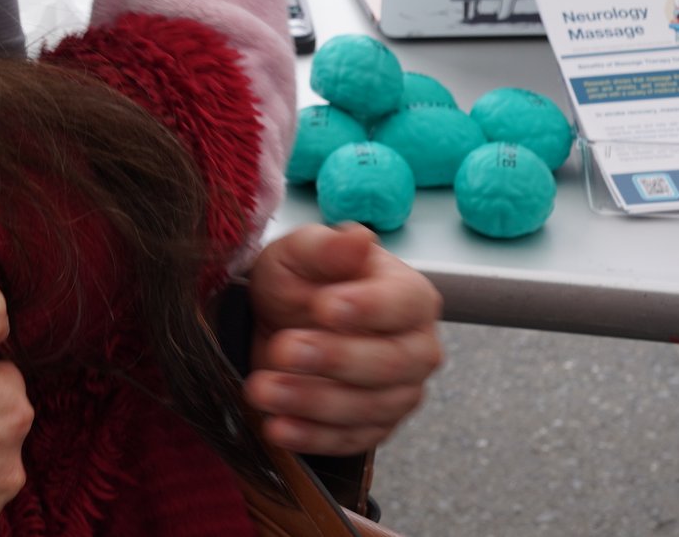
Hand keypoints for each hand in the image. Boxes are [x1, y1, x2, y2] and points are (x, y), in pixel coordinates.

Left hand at [243, 224, 442, 454]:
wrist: (276, 325)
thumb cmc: (299, 283)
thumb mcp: (296, 254)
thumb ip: (324, 247)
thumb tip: (359, 238)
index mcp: (409, 296)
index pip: (404, 304)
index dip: (368, 308)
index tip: (325, 307)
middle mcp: (416, 348)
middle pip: (393, 363)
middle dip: (335, 358)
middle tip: (284, 348)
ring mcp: (399, 393)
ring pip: (370, 407)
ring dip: (313, 400)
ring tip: (262, 389)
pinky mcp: (373, 428)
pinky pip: (350, 440)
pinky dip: (311, 436)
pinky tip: (277, 427)